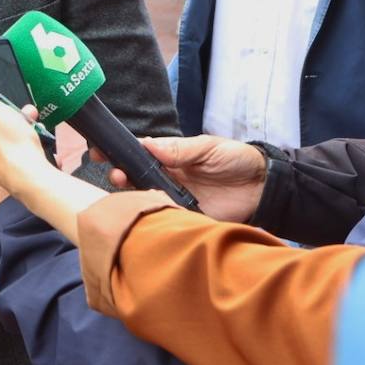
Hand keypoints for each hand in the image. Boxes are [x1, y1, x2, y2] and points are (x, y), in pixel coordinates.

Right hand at [98, 135, 265, 222]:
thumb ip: (180, 149)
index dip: (119, 152)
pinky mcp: (185, 218)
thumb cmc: (236, 160)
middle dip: (120, 174)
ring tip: (125, 190)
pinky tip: (146, 211)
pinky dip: (153, 216)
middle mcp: (168, 178)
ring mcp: (175, 198)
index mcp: (171, 157)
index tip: (101, 151)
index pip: (139, 153)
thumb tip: (149, 144)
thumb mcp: (208, 148)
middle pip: (135, 177)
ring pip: (145, 198)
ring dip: (132, 195)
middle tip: (115, 174)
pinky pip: (164, 219)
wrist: (263, 188)